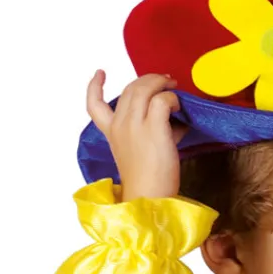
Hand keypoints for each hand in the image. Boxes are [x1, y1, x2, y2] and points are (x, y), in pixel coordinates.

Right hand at [86, 70, 187, 201]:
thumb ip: (151, 131)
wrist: (148, 200)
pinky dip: (172, 98)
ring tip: (173, 88)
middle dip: (148, 79)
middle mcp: (119, 125)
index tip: (101, 73)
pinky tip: (178, 107)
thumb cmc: (148, 182)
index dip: (94, 86)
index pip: (94, 105)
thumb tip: (175, 121)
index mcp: (111, 133)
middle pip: (130, 88)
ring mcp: (134, 125)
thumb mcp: (141, 152)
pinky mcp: (153, 128)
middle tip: (165, 81)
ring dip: (160, 83)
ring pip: (144, 88)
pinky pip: (162, 99)